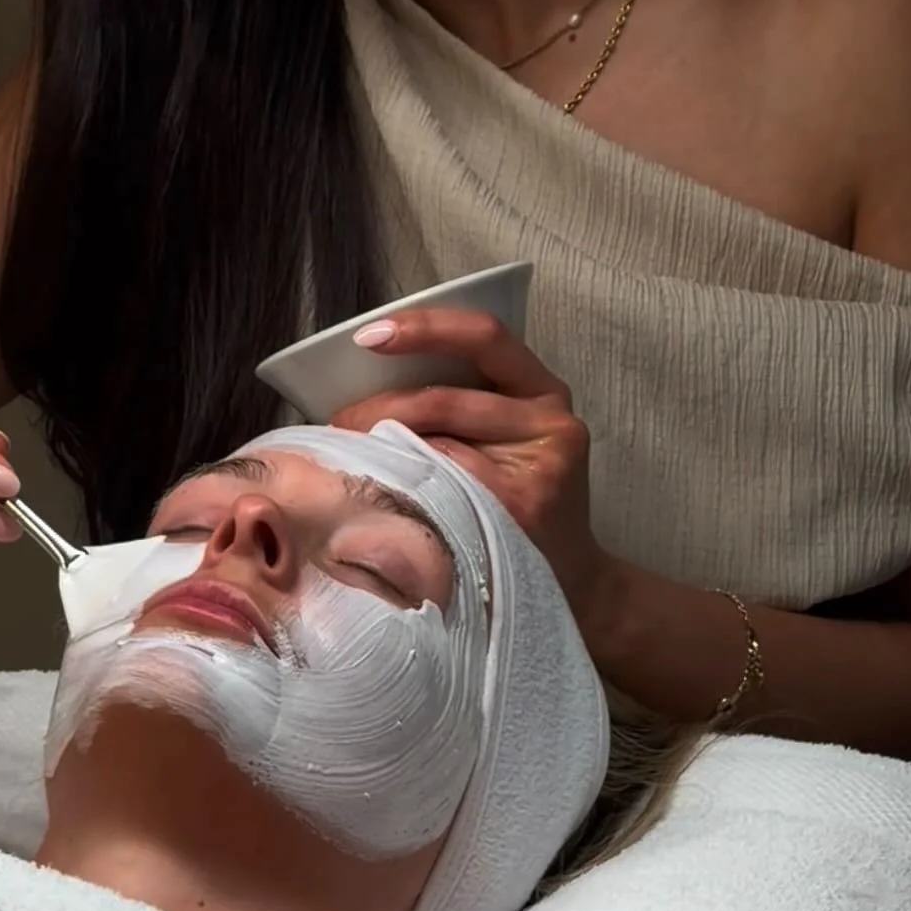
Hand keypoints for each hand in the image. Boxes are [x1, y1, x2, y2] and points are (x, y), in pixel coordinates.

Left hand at [331, 308, 612, 628]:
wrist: (575, 583)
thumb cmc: (521, 502)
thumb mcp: (510, 439)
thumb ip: (466, 406)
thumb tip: (365, 384)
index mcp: (544, 390)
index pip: (484, 336)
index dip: (425, 328)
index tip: (366, 337)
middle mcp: (551, 422)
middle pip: (443, 400)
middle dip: (375, 411)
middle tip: (335, 427)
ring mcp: (539, 470)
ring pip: (434, 446)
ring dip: (378, 454)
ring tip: (346, 464)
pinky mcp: (519, 512)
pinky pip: (440, 490)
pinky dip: (399, 490)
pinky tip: (375, 500)